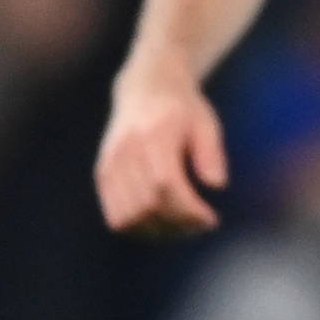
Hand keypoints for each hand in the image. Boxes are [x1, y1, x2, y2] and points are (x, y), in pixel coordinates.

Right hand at [96, 72, 227, 235]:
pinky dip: (140, 227)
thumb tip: (217, 185)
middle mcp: (127, 149)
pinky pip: (116, 217)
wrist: (146, 89)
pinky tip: (162, 222)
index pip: (165, 184)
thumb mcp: (206, 123)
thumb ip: (212, 153)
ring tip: (182, 225)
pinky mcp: (102, 174)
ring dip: (159, 230)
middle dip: (178, 223)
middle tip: (201, 224)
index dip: (188, 210)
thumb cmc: (183, 109)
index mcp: (154, 134)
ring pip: (129, 217)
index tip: (210, 218)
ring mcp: (110, 163)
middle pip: (148, 204)